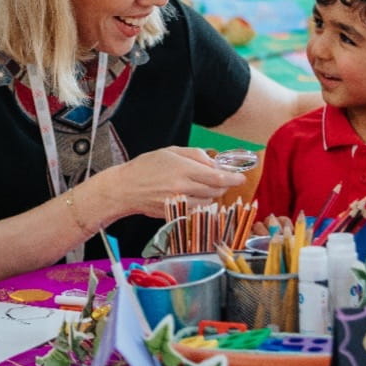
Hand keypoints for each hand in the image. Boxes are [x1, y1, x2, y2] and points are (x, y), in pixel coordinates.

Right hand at [117, 146, 245, 217]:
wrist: (125, 188)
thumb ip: (195, 155)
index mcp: (183, 169)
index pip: (217, 177)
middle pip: (216, 190)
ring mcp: (179, 203)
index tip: (240, 177)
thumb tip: (214, 163)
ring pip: (208, 202)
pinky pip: (197, 210)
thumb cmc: (146, 167)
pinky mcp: (175, 214)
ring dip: (212, 194)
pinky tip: (195, 196)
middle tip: (224, 179)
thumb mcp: (171, 152)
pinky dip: (201, 204)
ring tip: (204, 186)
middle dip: (224, 185)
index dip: (233, 178)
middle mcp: (183, 187)